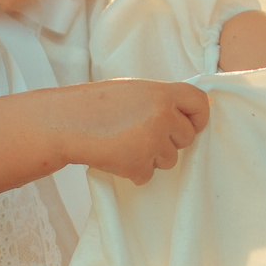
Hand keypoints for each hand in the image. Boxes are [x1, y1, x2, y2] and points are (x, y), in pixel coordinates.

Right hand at [45, 79, 209, 183]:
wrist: (65, 122)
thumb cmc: (95, 104)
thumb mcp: (134, 90)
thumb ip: (160, 101)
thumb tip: (184, 115)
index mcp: (162, 93)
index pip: (199, 103)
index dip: (199, 117)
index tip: (192, 124)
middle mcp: (163, 116)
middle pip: (187, 137)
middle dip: (170, 141)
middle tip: (143, 134)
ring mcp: (152, 142)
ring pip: (169, 160)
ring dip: (152, 157)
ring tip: (125, 143)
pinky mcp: (138, 164)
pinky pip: (148, 175)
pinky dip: (134, 171)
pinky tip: (116, 156)